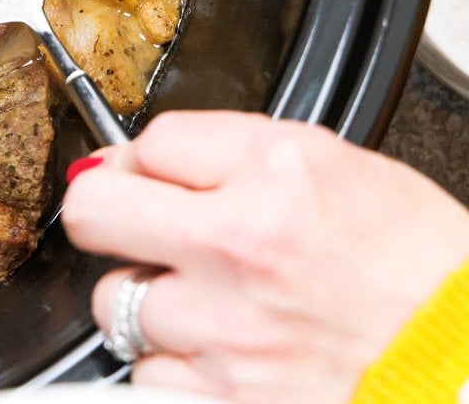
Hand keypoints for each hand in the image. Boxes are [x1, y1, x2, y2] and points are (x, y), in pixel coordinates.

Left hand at [61, 111, 468, 403]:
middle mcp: (240, 242)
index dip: (146, 159)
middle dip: (104, 214)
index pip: (149, 140)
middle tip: (131, 226)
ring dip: (149, 302)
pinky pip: (146, 372)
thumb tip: (144, 158)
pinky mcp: (222, 395)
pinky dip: (173, 366)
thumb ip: (237, 155)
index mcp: (278, 170)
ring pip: (114, 300)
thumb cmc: (425, 275)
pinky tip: (223, 354)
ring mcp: (225, 325)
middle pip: (94, 212)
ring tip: (212, 305)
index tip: (152, 176)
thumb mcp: (346, 172)